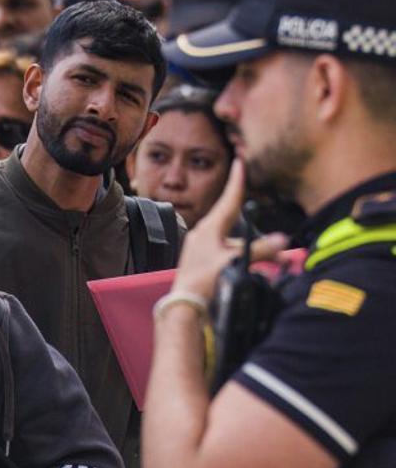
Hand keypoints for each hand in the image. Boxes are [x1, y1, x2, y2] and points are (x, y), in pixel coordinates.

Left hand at [171, 160, 288, 300]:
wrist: (184, 305)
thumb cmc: (203, 282)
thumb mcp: (234, 263)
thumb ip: (260, 251)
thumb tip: (283, 240)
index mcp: (209, 229)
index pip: (229, 200)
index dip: (237, 181)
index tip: (240, 161)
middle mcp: (205, 235)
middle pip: (236, 221)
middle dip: (257, 221)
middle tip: (265, 211)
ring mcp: (205, 249)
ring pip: (237, 241)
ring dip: (258, 248)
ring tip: (280, 260)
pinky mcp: (206, 262)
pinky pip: (231, 254)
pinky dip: (247, 258)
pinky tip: (262, 269)